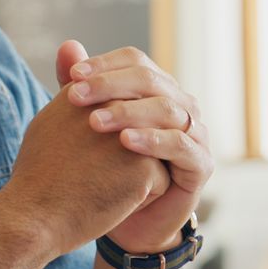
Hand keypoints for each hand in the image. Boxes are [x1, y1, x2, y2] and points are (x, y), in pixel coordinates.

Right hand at [0, 77, 170, 259]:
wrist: (34, 218)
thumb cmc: (39, 174)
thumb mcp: (52, 118)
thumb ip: (72, 83)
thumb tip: (74, 43)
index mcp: (87, 92)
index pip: (120, 112)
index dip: (107, 144)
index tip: (82, 158)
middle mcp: (112, 107)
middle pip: (140, 132)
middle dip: (124, 157)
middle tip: (90, 175)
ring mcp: (131, 136)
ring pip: (152, 156)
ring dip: (134, 175)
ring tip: (102, 187)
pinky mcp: (145, 167)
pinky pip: (160, 181)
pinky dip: (142, 196)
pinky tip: (113, 201)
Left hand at [55, 41, 211, 254]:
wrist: (127, 223)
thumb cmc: (107, 170)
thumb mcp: (89, 127)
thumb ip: (81, 88)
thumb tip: (66, 45)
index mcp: (157, 90)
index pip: (135, 61)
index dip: (105, 64)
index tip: (71, 76)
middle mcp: (180, 105)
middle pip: (151, 80)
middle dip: (110, 85)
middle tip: (75, 96)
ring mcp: (195, 133)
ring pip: (166, 109)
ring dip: (128, 112)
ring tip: (94, 122)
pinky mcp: (201, 165)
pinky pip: (181, 145)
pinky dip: (153, 140)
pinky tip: (125, 143)